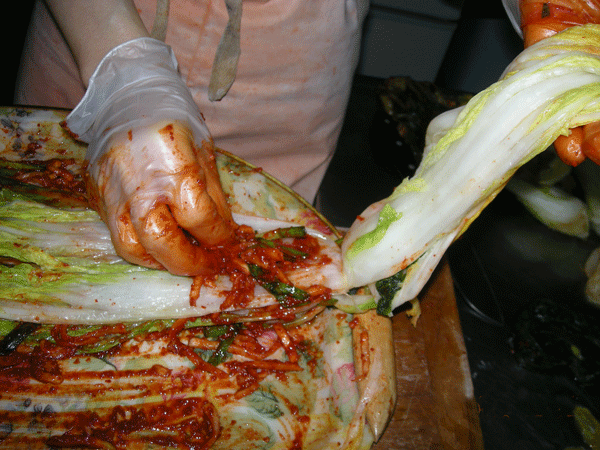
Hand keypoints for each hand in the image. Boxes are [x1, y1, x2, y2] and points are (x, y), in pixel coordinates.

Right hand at [67, 38, 234, 275]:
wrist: (126, 94)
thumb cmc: (174, 118)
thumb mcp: (205, 151)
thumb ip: (213, 196)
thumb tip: (223, 234)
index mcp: (174, 164)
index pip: (199, 217)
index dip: (218, 237)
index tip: (226, 243)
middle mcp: (139, 181)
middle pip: (160, 241)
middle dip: (188, 262)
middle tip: (205, 265)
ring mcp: (112, 190)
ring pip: (130, 247)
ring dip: (159, 262)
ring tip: (179, 258)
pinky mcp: (96, 194)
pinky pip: (115, 233)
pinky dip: (139, 247)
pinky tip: (158, 244)